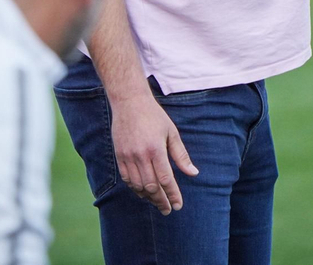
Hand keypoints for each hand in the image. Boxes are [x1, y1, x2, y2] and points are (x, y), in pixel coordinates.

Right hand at [109, 92, 198, 214]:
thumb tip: (193, 173)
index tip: (178, 205)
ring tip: (157, 202)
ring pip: (138, 185)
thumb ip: (181, 155)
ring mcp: (128, 156)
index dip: (172, 195)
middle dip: (161, 201)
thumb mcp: (172, 133)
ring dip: (148, 197)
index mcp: (156, 149)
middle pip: (151, 186)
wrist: (129, 102)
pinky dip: (135, 188)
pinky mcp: (119, 155)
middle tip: (168, 209)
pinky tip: (143, 192)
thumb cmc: (154, 116)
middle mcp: (140, 155)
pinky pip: (126, 179)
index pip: (165, 179)